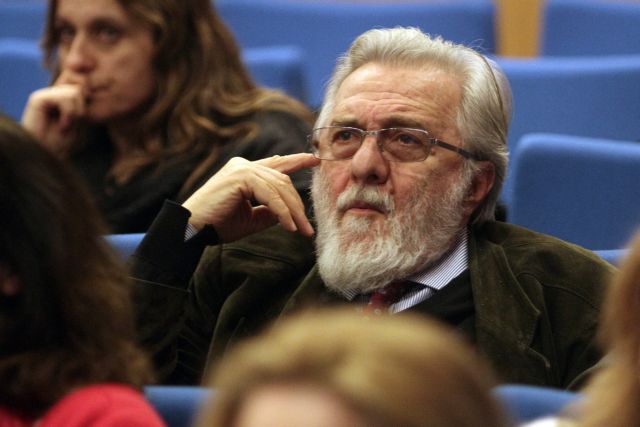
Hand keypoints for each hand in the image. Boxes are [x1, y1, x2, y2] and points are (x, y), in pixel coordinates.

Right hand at [21, 83, 86, 154]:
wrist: (45, 156)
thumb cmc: (65, 144)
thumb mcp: (83, 124)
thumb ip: (85, 106)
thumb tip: (85, 88)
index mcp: (65, 100)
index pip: (85, 90)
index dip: (90, 106)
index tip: (85, 123)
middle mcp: (54, 94)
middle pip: (81, 89)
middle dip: (83, 109)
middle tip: (75, 125)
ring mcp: (46, 95)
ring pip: (75, 91)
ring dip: (76, 113)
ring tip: (67, 126)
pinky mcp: (38, 98)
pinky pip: (63, 97)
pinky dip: (68, 113)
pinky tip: (63, 126)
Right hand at [182, 153, 319, 241]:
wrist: (192, 229)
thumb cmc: (218, 225)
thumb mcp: (251, 218)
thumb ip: (270, 211)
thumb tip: (291, 213)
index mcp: (245, 171)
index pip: (276, 164)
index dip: (297, 160)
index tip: (315, 160)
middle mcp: (244, 165)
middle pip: (283, 180)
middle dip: (298, 204)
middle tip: (308, 228)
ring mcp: (242, 169)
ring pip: (280, 187)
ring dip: (293, 212)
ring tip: (301, 231)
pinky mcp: (241, 177)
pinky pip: (270, 195)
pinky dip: (282, 212)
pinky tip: (289, 226)